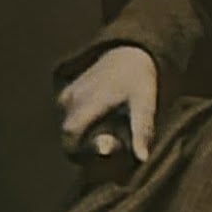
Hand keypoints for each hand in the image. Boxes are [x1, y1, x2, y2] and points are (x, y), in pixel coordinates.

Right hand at [57, 46, 157, 161]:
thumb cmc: (139, 80)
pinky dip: (81, 124)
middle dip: (85, 145)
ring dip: (83, 134)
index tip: (99, 154)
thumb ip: (141, 132)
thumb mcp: (145, 105)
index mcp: (89, 101)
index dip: (79, 151)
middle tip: (111, 141)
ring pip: (68, 126)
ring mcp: (67, 94)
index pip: (70, 135)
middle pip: (68, 134)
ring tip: (109, 126)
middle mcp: (72, 97)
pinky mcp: (66, 92)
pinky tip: (102, 117)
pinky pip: (68, 116)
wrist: (129, 52)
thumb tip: (142, 158)